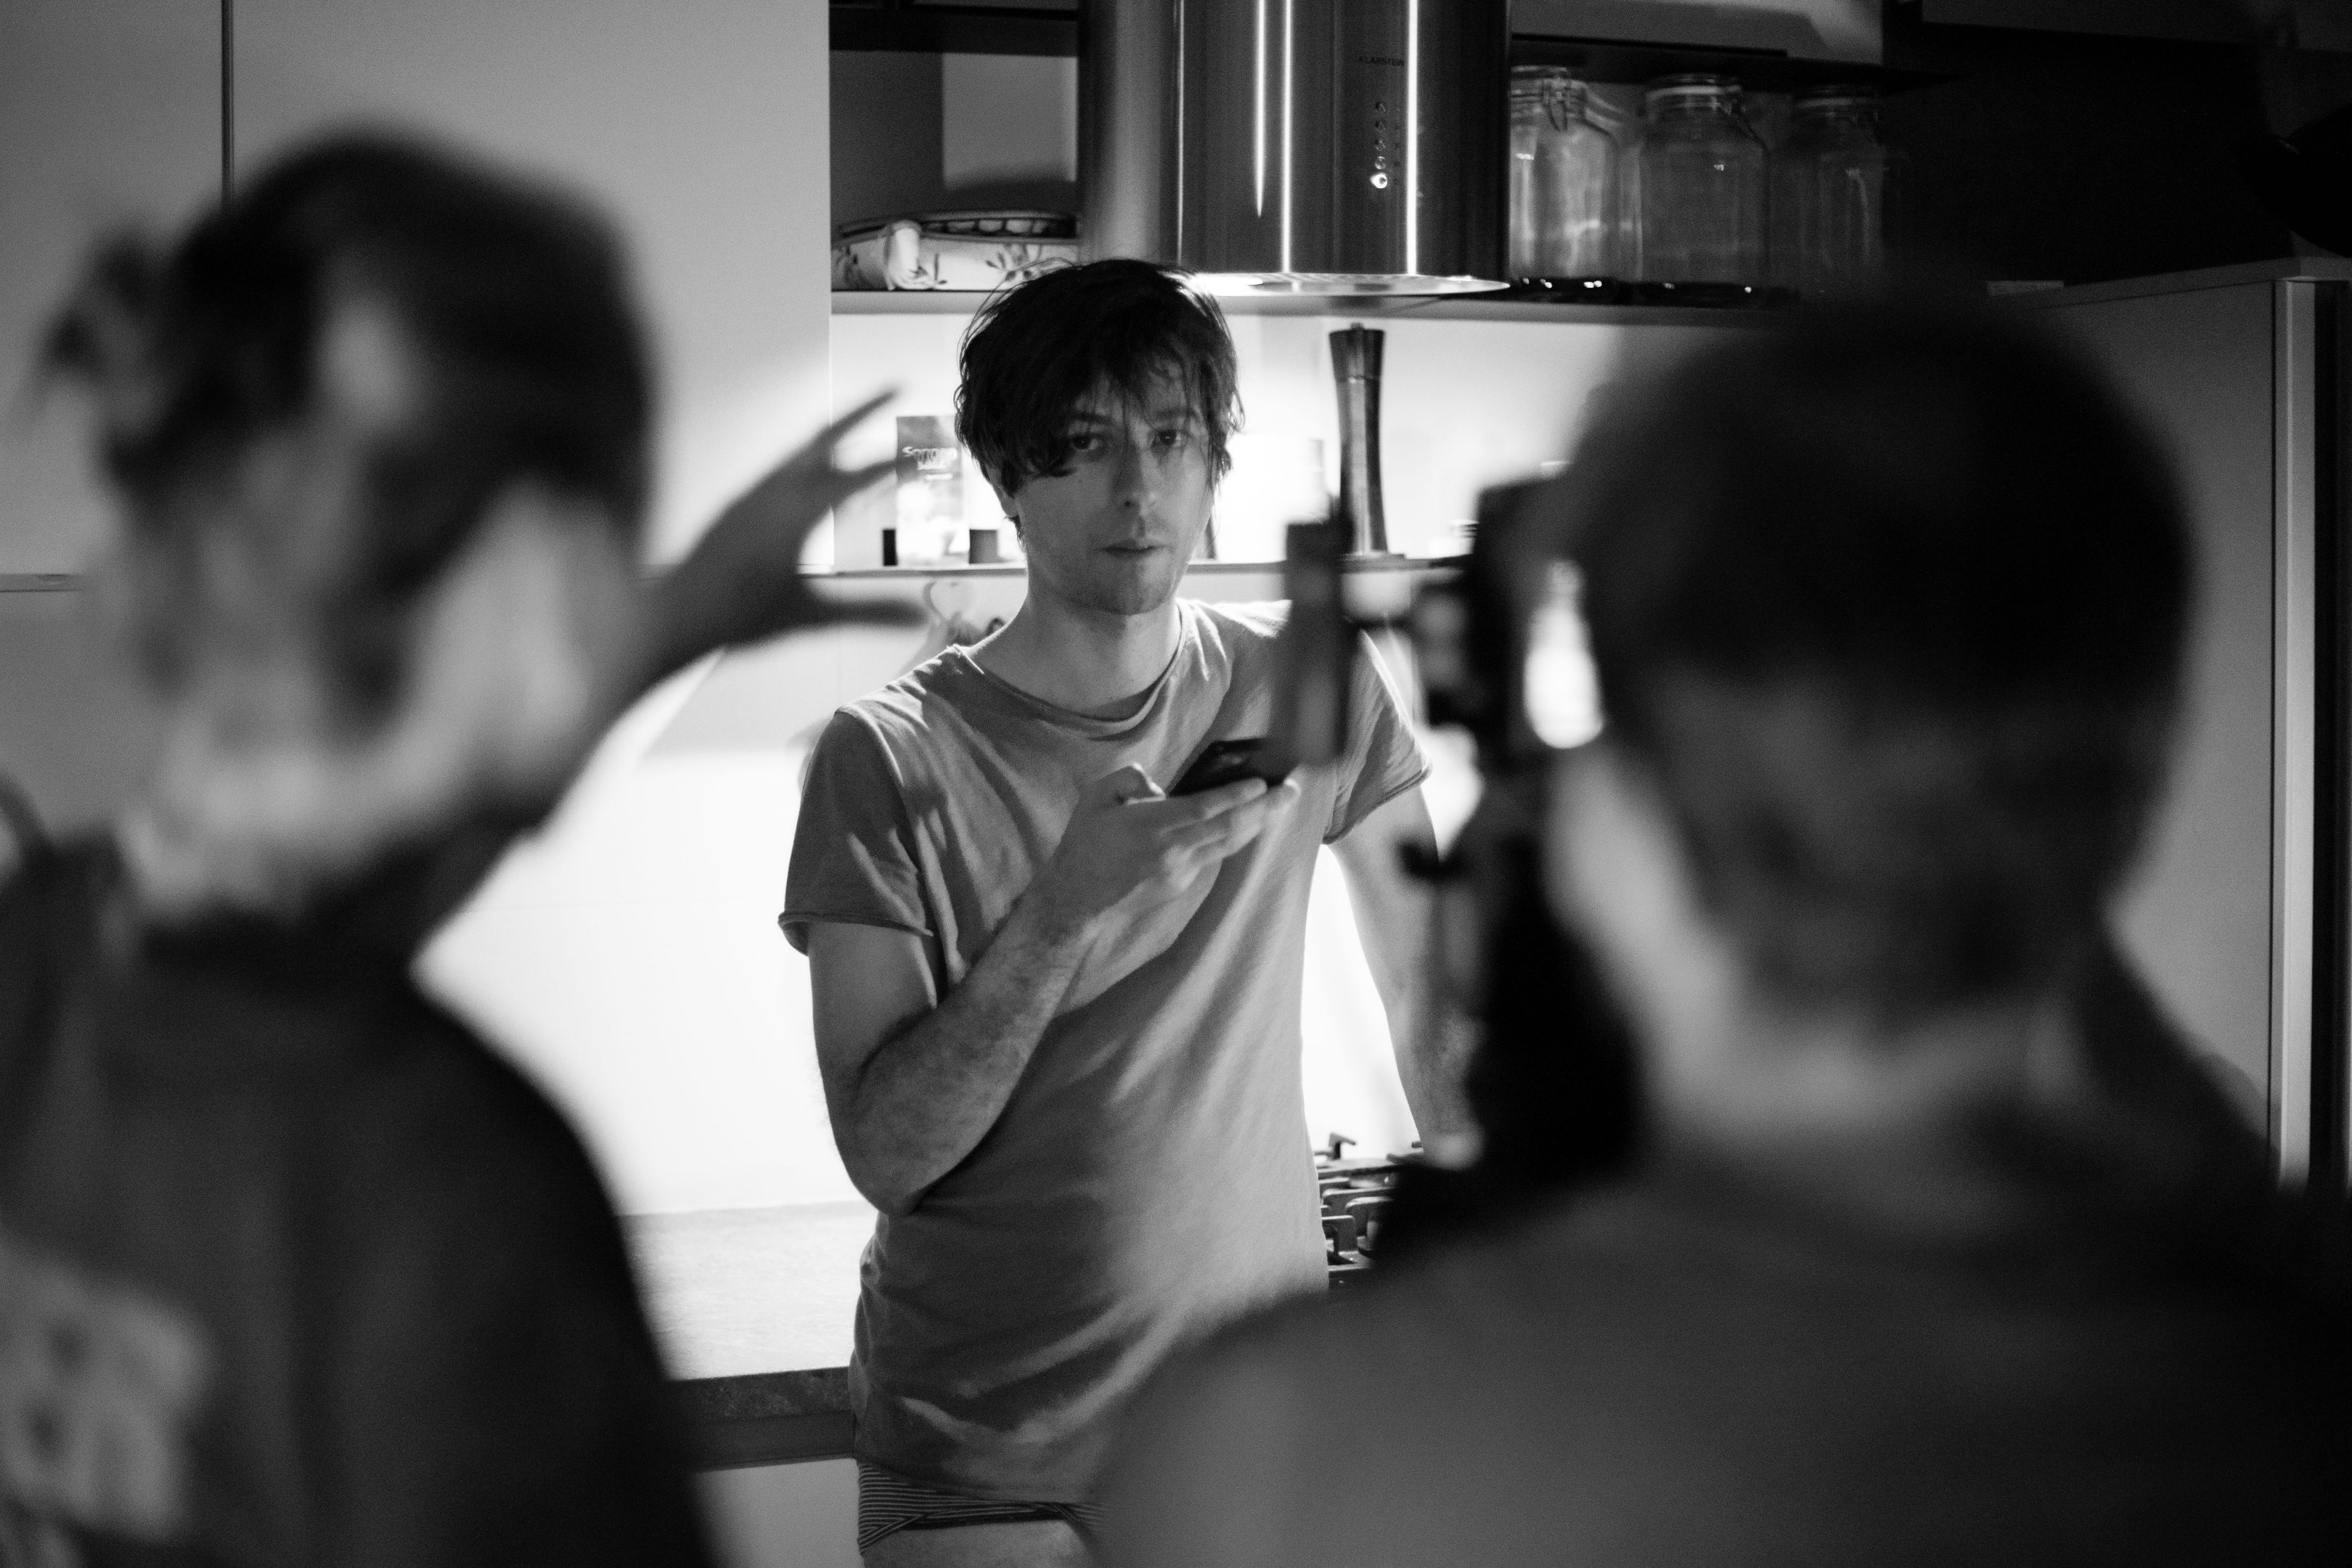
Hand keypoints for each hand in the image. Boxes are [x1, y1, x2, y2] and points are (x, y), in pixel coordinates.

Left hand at [642, 391, 919, 682]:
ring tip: (861, 426)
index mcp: (797, 512)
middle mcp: (775, 491)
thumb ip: (868, 612)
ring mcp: (754, 491)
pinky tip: (814, 473)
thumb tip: (916, 614)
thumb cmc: (740, 615)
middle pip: (827, 435)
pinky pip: (783, 466)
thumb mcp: (811, 616)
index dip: (895, 465)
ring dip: (836, 431)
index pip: (858, 478)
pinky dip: (810, 457)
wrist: (677, 612)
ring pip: (802, 448)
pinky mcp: (740, 500)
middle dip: (864, 408)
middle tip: (895, 386)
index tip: (924, 456)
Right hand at [1033, 764, 1297, 933]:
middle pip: (1230, 827)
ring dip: (1258, 824)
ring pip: (1229, 844)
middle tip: (1291, 791)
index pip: (1206, 808)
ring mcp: (1181, 870)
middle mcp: (1173, 850)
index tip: (1262, 783)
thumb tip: (1159, 787)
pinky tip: (1249, 826)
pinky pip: (1215, 855)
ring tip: (1280, 805)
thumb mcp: (1095, 798)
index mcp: (1152, 825)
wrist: (1077, 900)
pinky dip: (1236, 838)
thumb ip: (1128, 780)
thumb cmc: (1084, 846)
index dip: (1238, 796)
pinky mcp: (1181, 883)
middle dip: (1265, 808)